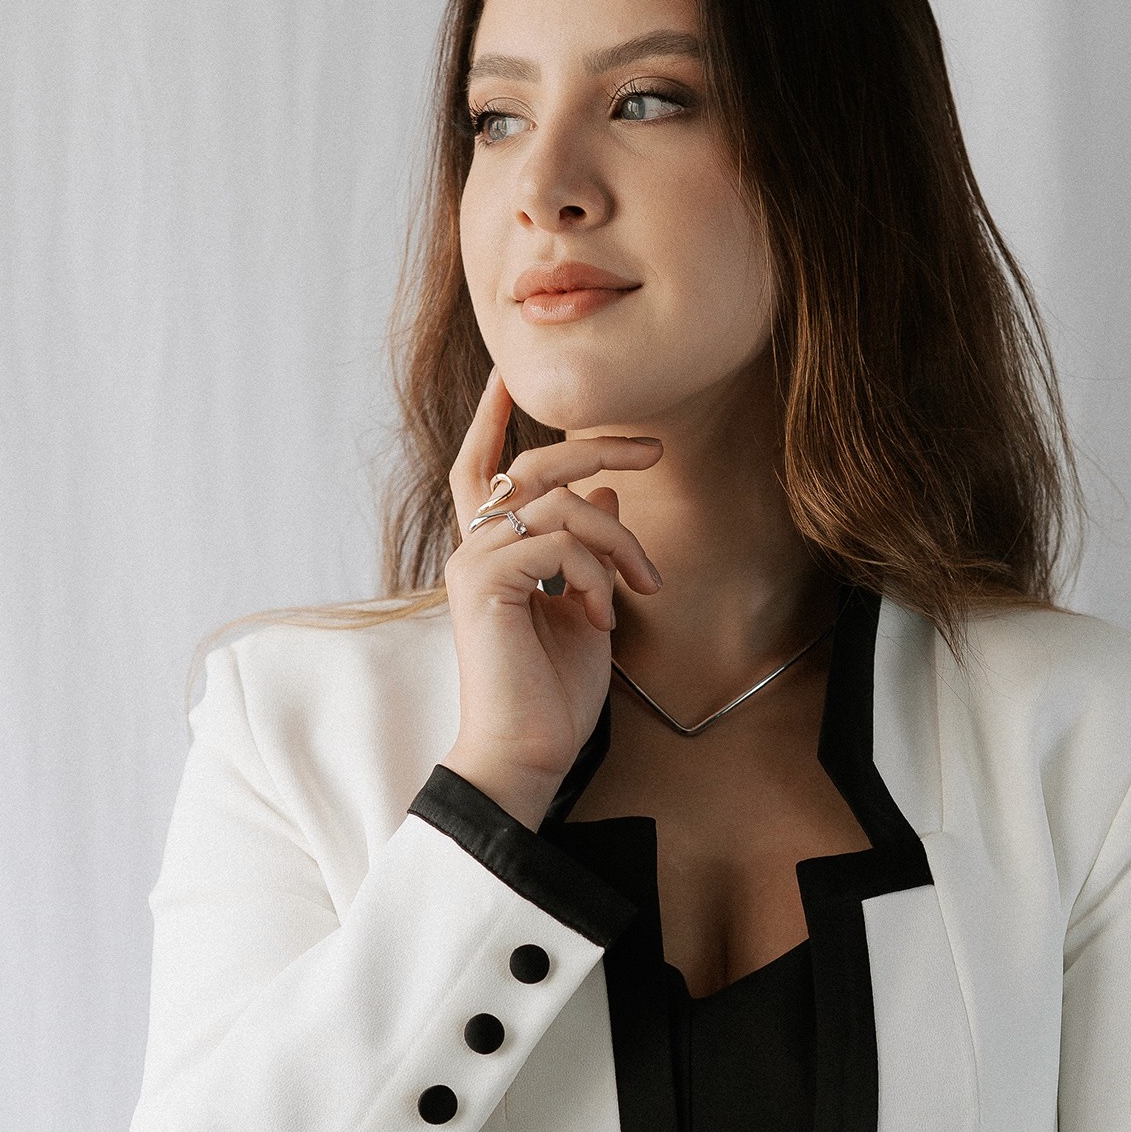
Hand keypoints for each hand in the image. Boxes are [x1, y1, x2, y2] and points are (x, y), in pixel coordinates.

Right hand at [440, 366, 663, 826]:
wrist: (525, 755)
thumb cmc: (552, 695)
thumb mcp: (587, 608)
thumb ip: (590, 552)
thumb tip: (609, 495)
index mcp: (492, 552)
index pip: (482, 468)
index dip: (490, 420)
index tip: (507, 376)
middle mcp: (474, 549)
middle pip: (534, 466)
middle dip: (599, 447)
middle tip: (656, 450)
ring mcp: (474, 564)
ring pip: (560, 505)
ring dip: (619, 541)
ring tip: (642, 587)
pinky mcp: (485, 585)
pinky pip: (559, 545)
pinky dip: (597, 575)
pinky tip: (604, 617)